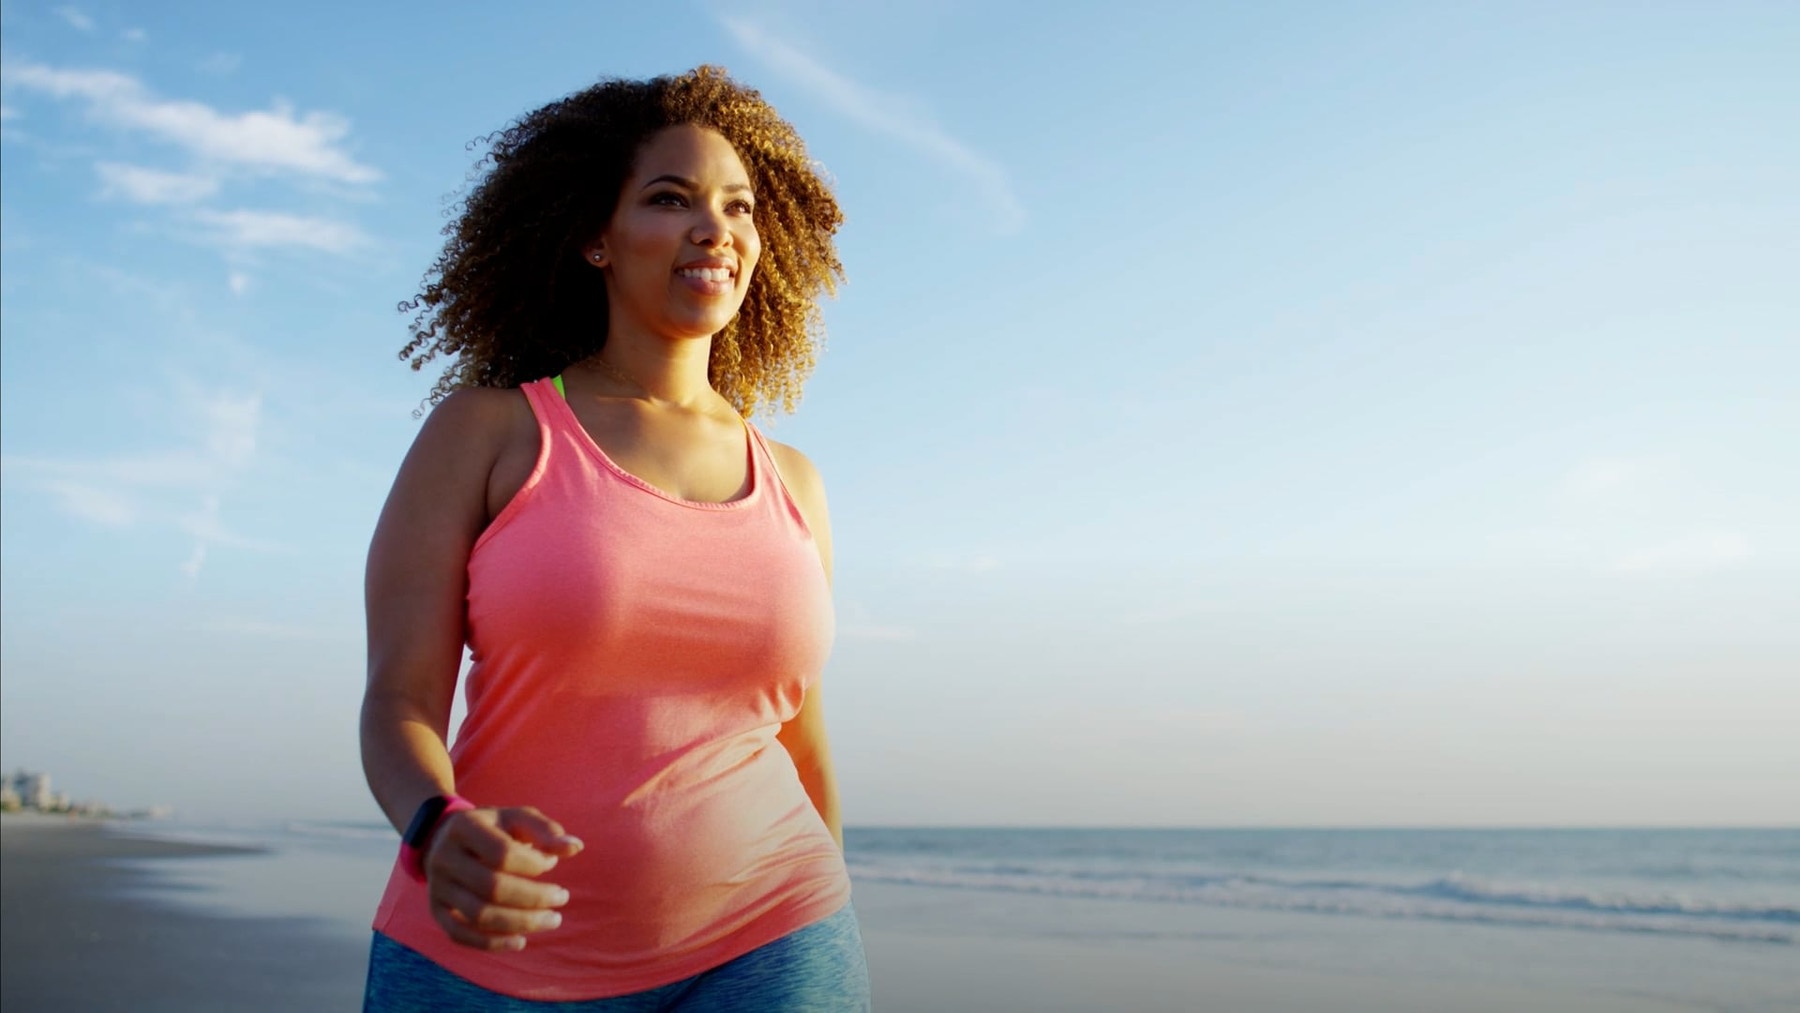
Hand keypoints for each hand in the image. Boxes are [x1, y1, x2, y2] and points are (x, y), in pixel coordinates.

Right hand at [423, 805, 583, 950]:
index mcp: (464, 827)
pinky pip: (460, 934)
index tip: (552, 863)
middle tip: (562, 898)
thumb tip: (575, 848)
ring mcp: (437, 886)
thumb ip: (547, 830)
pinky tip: (521, 941)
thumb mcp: (518, 818)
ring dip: (520, 923)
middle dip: (534, 898)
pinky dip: (491, 943)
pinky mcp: (437, 910)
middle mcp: (444, 857)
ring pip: (478, 914)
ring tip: (552, 920)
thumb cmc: (494, 828)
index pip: (502, 854)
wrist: (446, 838)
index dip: (533, 864)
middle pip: (491, 887)